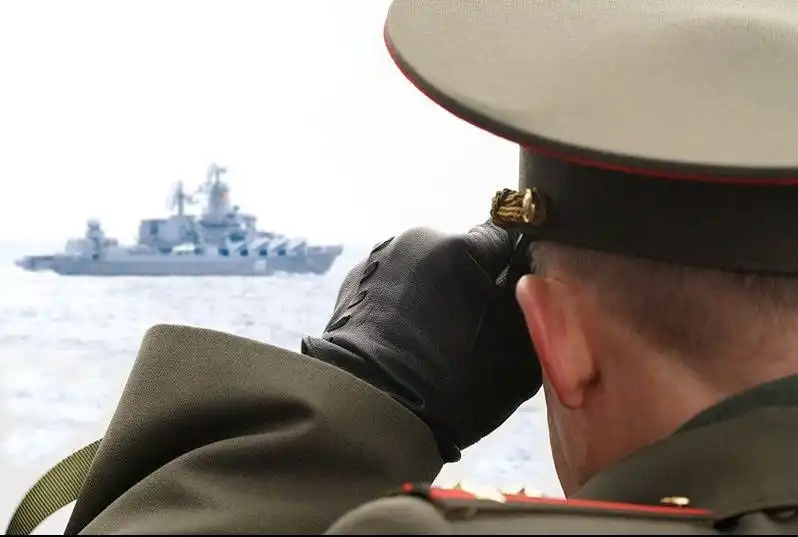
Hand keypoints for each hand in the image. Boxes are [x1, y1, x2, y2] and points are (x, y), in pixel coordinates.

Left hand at [301, 222, 541, 461]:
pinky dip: (405, 305)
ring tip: (437, 339)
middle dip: (474, 281)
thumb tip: (529, 279)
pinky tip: (407, 340)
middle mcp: (414, 240)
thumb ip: (532, 301)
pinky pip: (394, 287)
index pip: (506, 237)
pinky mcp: (353, 287)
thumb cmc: (455, 384)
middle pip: (462, 252)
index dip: (518, 269)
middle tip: (478, 329)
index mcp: (458, 246)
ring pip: (427, 269)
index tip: (520, 301)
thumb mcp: (518, 347)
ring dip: (437, 292)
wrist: (373, 415)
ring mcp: (377, 261)